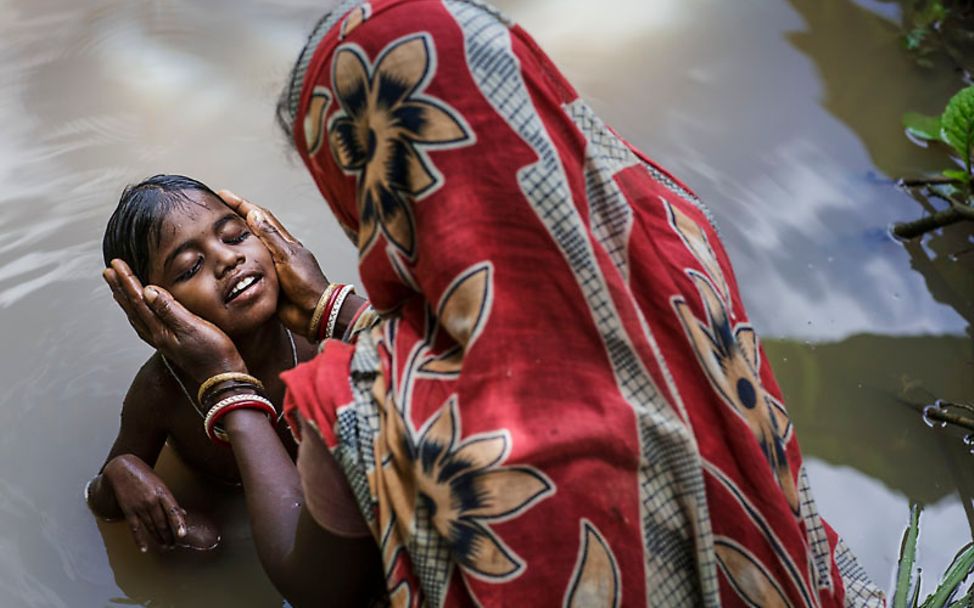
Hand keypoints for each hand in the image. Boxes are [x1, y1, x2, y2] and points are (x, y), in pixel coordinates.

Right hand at [102, 455, 186, 551]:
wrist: (122, 468)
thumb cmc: (144, 475)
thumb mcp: (160, 484)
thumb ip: (170, 500)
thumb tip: (182, 514)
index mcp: (162, 492)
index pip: (173, 510)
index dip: (178, 523)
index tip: (182, 534)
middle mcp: (151, 500)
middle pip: (162, 522)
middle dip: (169, 535)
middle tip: (173, 545)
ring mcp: (139, 506)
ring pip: (151, 527)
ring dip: (158, 538)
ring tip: (165, 546)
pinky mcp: (128, 510)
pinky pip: (135, 528)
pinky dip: (139, 539)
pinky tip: (144, 548)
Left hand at [103, 259, 245, 381]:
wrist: (224, 378)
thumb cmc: (213, 354)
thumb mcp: (193, 327)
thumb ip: (169, 309)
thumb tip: (148, 291)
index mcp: (160, 330)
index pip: (139, 300)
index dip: (127, 281)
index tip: (116, 265)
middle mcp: (158, 336)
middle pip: (133, 308)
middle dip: (120, 288)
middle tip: (109, 271)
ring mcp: (164, 341)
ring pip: (138, 316)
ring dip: (127, 300)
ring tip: (118, 288)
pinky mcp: (173, 344)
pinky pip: (147, 324)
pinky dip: (139, 313)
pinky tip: (142, 312)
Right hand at [220, 190, 328, 338]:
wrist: (315, 313)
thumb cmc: (306, 284)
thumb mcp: (287, 257)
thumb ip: (270, 237)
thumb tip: (254, 214)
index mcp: (284, 242)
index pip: (260, 217)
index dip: (242, 204)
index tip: (223, 194)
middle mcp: (277, 252)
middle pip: (253, 229)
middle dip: (236, 216)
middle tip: (216, 207)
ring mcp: (272, 267)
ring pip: (249, 247)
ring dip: (234, 237)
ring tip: (215, 229)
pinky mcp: (267, 282)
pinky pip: (249, 268)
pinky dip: (237, 260)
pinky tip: (226, 260)